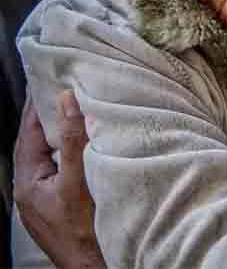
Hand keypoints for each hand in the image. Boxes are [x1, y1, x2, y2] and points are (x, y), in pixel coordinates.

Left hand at [13, 91, 105, 268]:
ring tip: (73, 116)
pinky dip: (67, 155)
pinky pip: (58, 172)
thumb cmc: (84, 231)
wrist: (93, 267)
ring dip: (58, 137)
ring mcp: (42, 201)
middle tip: (60, 94)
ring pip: (47, 158)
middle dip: (46, 119)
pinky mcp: (58, 208)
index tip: (47, 83)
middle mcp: (29, 190)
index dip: (38, 107)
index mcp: (27, 181)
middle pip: (34, 145)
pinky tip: (83, 151)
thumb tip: (66, 101)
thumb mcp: (77, 180)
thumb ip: (71, 140)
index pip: (28, 133)